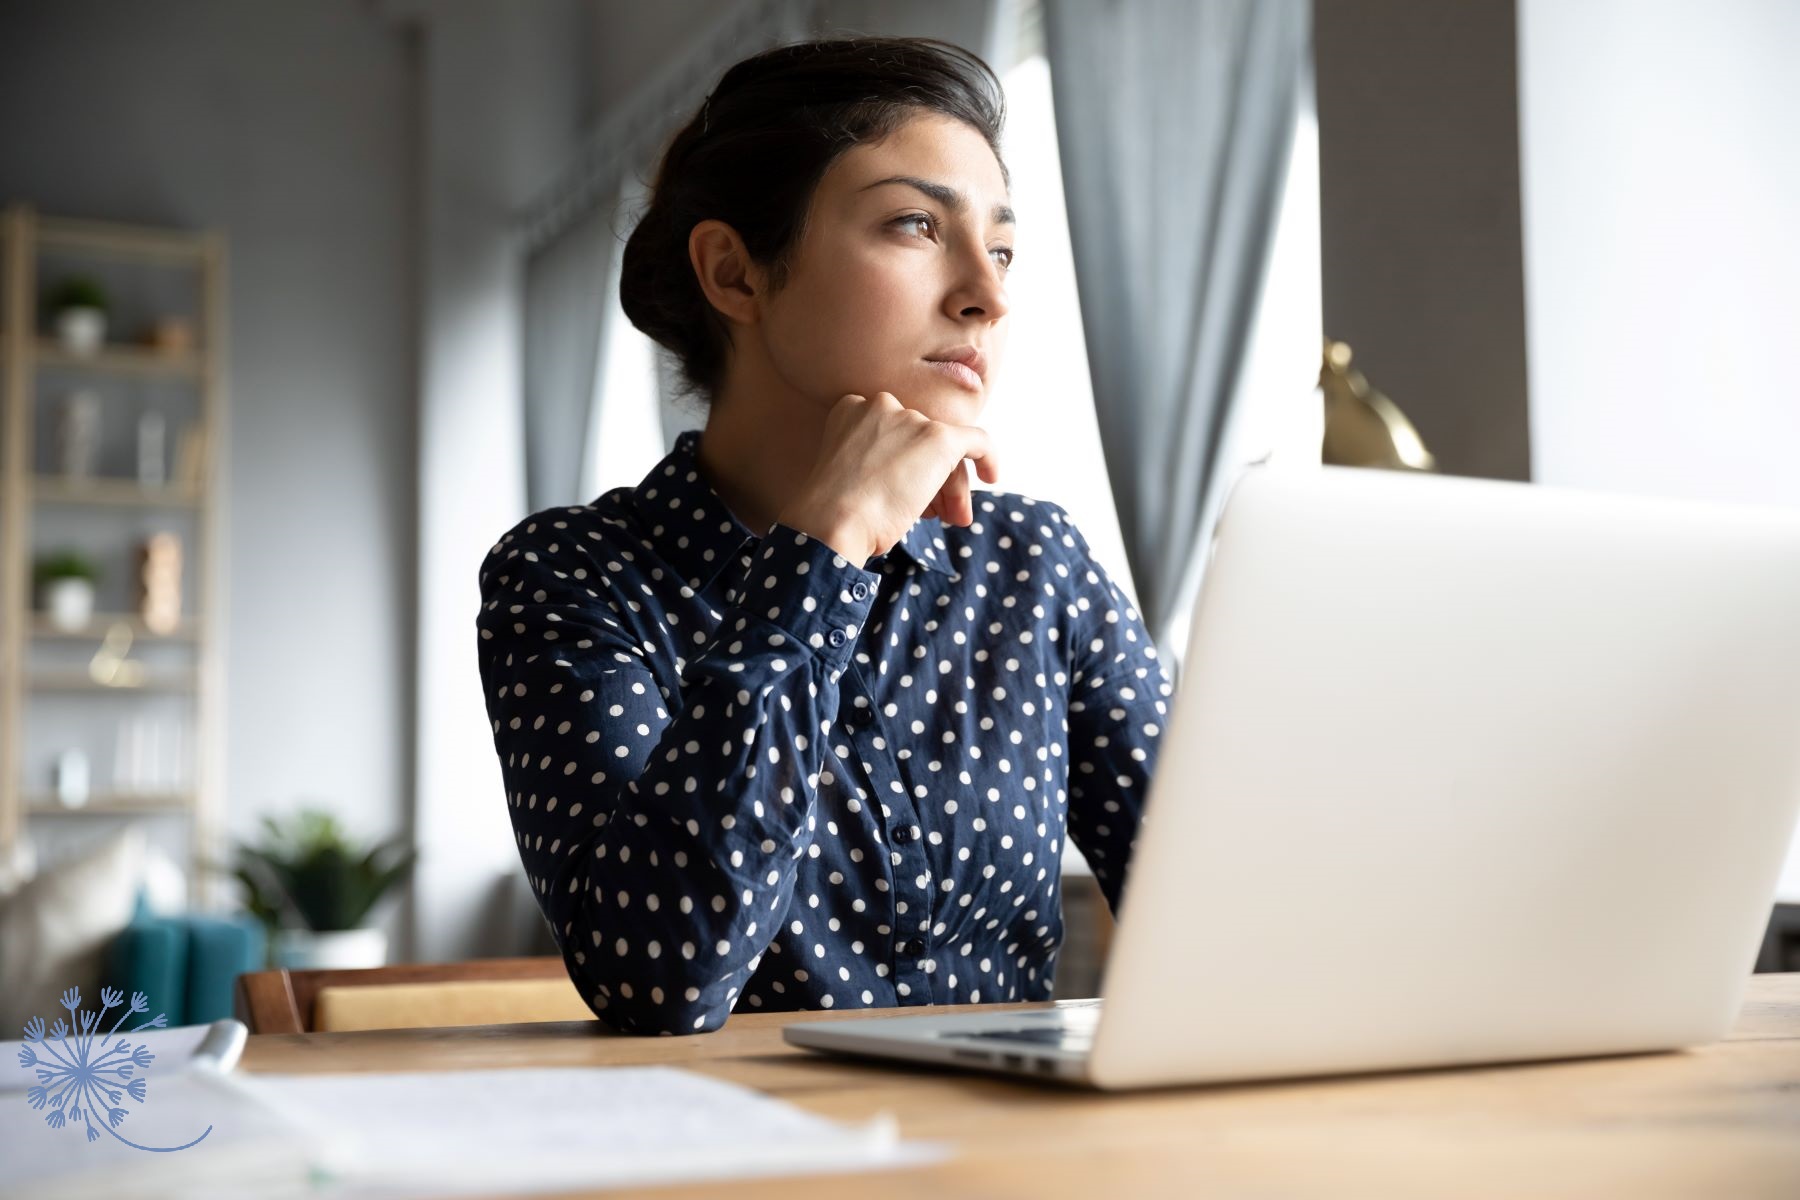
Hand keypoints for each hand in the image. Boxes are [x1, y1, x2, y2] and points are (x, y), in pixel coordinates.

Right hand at [777, 392, 1000, 563]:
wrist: (832, 520)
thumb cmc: (833, 511)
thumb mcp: (849, 475)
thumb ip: (877, 462)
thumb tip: (912, 479)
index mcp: (852, 409)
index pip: (895, 433)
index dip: (905, 465)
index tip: (905, 496)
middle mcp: (882, 404)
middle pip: (920, 441)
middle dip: (929, 478)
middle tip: (935, 514)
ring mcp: (911, 419)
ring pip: (944, 451)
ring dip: (948, 486)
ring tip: (949, 519)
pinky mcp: (938, 437)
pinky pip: (977, 440)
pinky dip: (988, 457)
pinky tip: (991, 476)